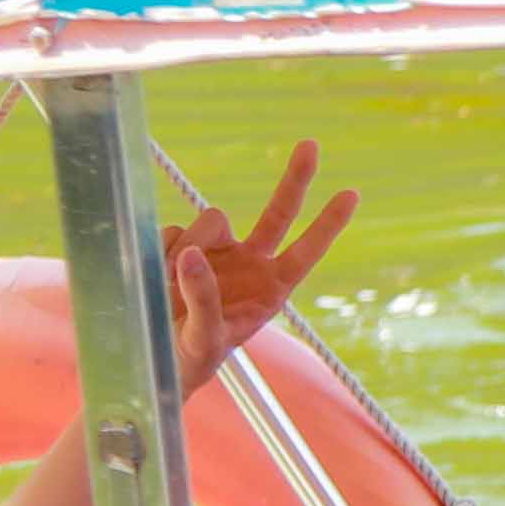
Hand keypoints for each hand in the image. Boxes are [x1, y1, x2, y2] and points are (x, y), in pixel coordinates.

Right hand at [162, 144, 353, 396]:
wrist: (153, 360)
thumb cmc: (191, 358)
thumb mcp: (204, 337)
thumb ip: (202, 297)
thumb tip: (193, 254)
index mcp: (271, 289)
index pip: (306, 251)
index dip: (328, 224)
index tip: (351, 193)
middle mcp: (250, 263)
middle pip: (279, 212)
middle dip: (295, 179)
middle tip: (312, 145)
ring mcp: (217, 251)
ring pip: (210, 219)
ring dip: (191, 243)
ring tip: (168, 286)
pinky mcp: (182, 246)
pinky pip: (173, 231)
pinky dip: (162, 250)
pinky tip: (154, 277)